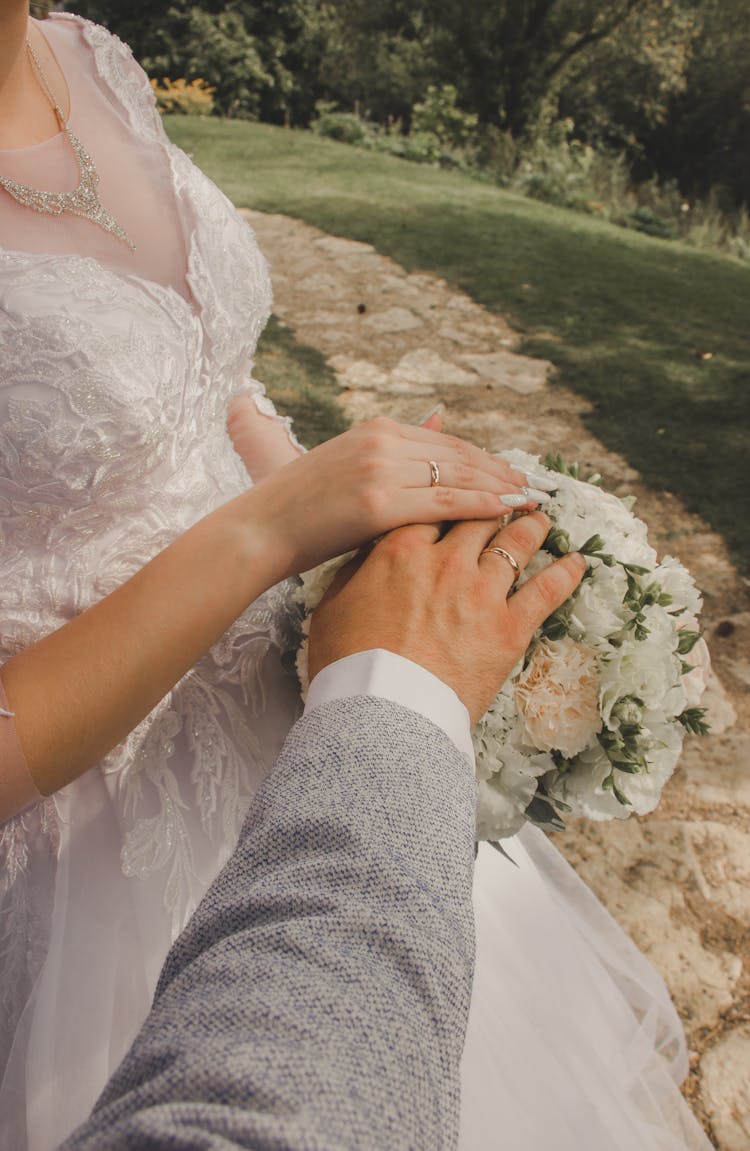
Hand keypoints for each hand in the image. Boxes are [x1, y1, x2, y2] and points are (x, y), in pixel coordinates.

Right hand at [251, 417, 544, 578]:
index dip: (483, 458)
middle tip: (532, 487)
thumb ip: (397, 445)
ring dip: (499, 488)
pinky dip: (480, 505)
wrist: (260, 529)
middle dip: (500, 471)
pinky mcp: (378, 503)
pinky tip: (505, 511)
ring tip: (528, 501)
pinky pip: (443, 501)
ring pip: (457, 475)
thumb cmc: (301, 507)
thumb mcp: (349, 462)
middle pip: (459, 454)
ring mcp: (380, 470)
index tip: (510, 473)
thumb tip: (440, 419)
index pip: (445, 441)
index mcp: (376, 429)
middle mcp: (382, 441)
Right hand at [308, 512, 585, 723]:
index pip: (432, 509)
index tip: (460, 495)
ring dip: (532, 526)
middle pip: (478, 517)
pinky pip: (547, 591)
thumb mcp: (334, 605)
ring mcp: (481, 593)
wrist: (381, 712)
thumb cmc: (349, 665)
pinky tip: (579, 561)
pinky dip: (566, 573)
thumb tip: (373, 549)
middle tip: (508, 498)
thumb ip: (357, 569)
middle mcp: (446, 562)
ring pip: (517, 543)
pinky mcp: (509, 628)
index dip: (449, 500)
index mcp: (400, 551)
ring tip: (543, 517)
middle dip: (494, 504)